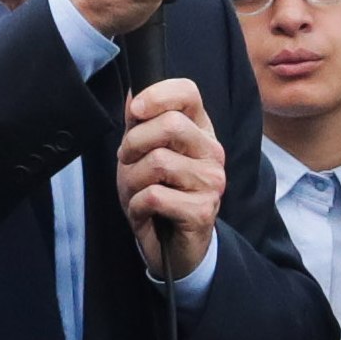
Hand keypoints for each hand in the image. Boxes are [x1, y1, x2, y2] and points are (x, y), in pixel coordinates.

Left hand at [116, 79, 223, 280]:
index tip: (135, 112)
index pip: (188, 93)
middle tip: (128, 162)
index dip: (156, 96)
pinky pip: (154, 196)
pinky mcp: (202, 210)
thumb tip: (133, 92)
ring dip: (132, 181)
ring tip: (138, 192)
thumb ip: (139, 124)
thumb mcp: (141, 154)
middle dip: (134, 144)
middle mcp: (212, 152)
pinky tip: (145, 212)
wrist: (172, 247)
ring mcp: (211, 181)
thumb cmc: (158, 195)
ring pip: (158, 162)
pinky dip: (137, 206)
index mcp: (200, 131)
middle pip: (170, 125)